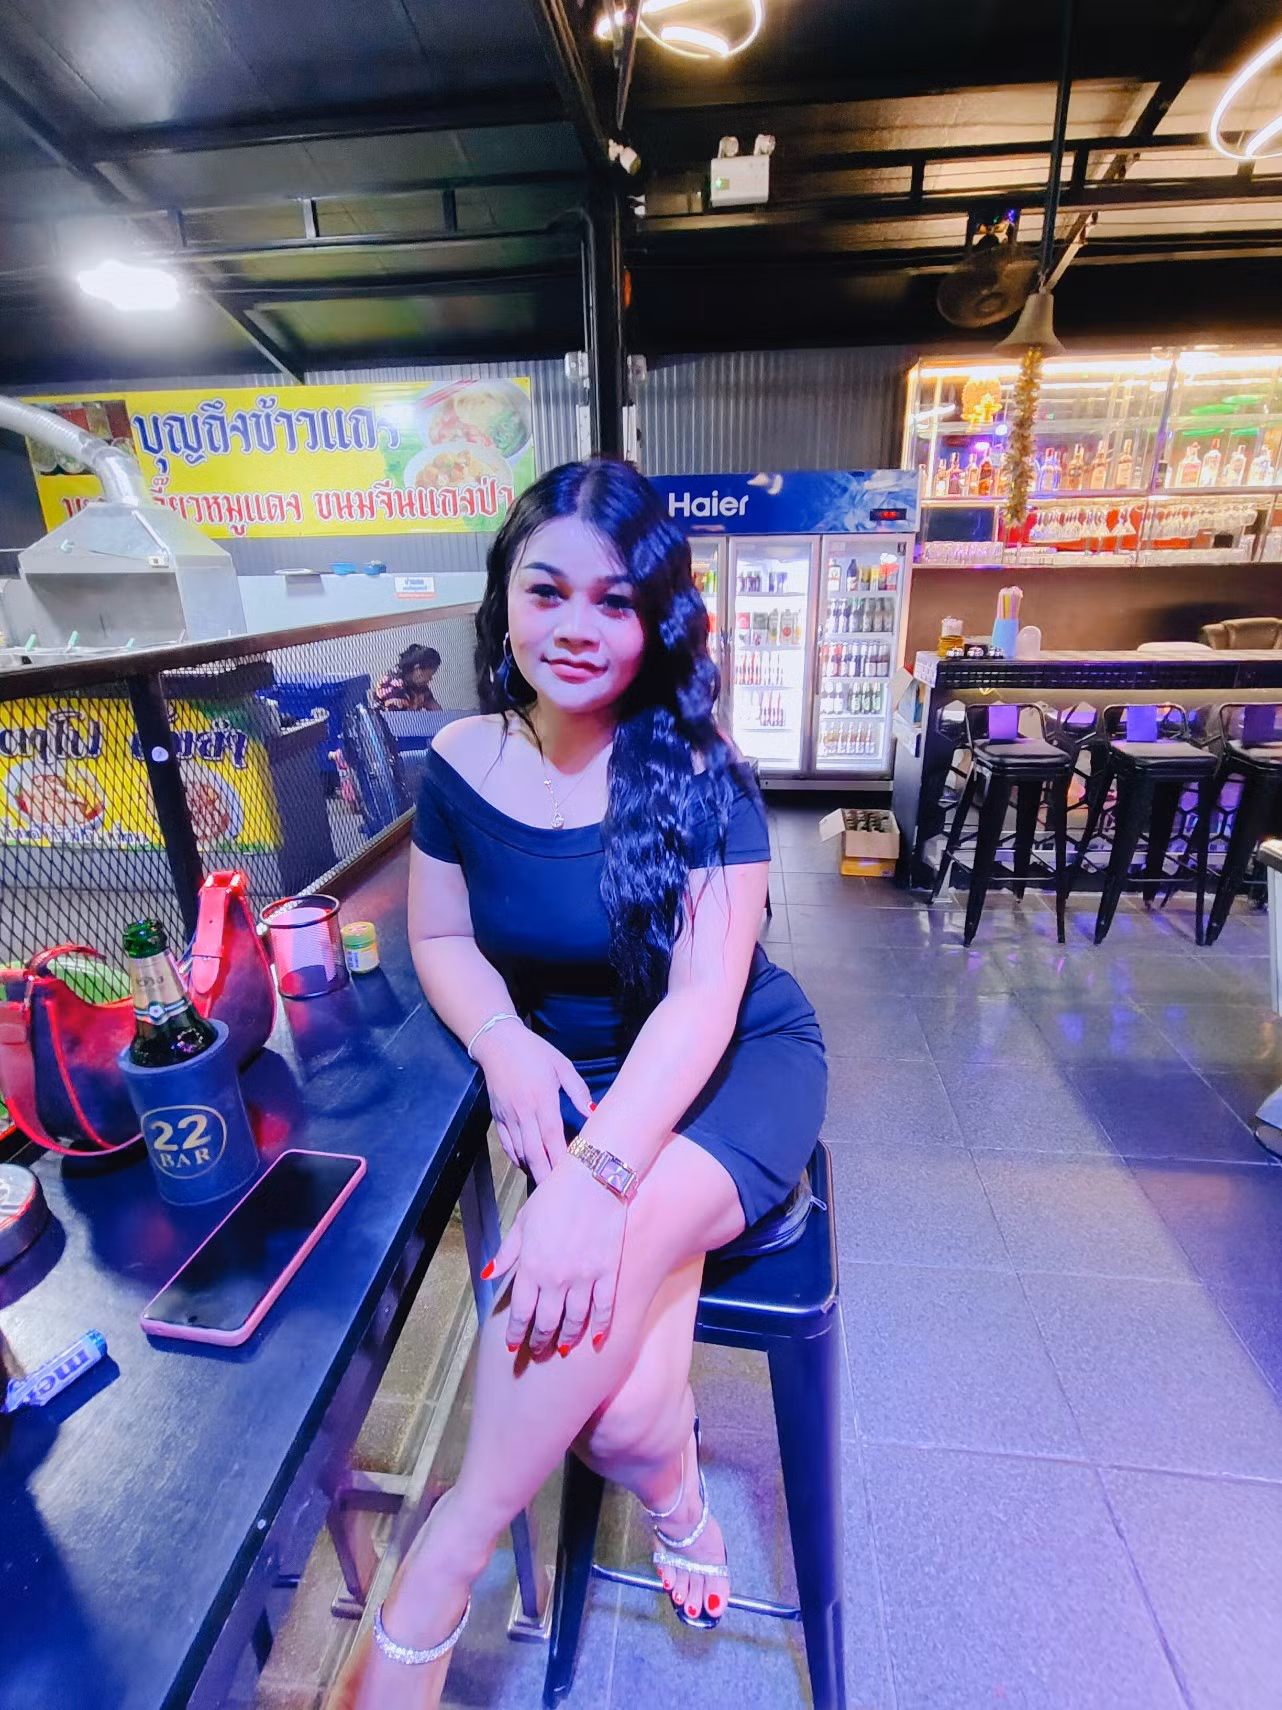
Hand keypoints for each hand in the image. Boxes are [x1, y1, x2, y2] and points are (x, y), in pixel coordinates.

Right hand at [473, 1023, 592, 1184]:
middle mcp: (523, 1111)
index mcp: (542, 1099)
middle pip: (534, 1151)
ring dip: (532, 1168)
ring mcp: (508, 1116)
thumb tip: (593, 1112)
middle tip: (557, 1192)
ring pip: (519, 1151)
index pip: (552, 1136)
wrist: (497, 1042)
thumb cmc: (534, 1051)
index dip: (560, 1158)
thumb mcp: (561, 1065)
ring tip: (546, 1182)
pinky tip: (527, 1164)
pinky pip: (506, 1144)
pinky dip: (516, 1158)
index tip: (571, 1175)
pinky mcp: (496, 1116)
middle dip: (545, 1173)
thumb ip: (578, 1090)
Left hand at [485, 1158, 625, 1357]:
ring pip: (574, 1321)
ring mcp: (584, 1278)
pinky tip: (595, 1340)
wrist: (594, 1179)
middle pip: (546, 1322)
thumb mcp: (523, 1222)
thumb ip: (507, 1253)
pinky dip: (600, 1327)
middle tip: (538, 1351)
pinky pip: (604, 1309)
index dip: (516, 1333)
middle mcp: (556, 1278)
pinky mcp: (608, 1273)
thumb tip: (489, 1275)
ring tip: (563, 1349)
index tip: (513, 1347)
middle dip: (540, 1340)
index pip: (521, 1312)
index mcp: (531, 1266)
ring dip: (567, 1339)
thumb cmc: (555, 1196)